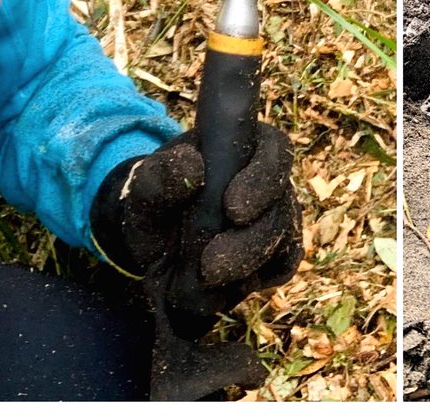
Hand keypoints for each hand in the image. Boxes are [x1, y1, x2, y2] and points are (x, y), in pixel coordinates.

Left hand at [91, 125, 301, 323]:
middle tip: (212, 264)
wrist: (157, 240)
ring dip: (249, 260)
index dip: (261, 178)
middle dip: (252, 236)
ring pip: (283, 234)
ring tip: (209, 278)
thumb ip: (161, 175)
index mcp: (244, 143)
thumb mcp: (146, 188)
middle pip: (281, 200)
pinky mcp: (279, 249)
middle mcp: (269, 176)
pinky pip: (283, 263)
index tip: (233, 209)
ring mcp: (278, 212)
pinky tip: (229, 285)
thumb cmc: (157, 201)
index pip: (272, 149)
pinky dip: (259, 275)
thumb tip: (192, 163)